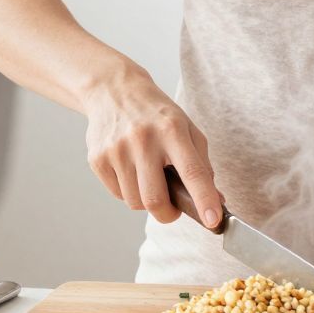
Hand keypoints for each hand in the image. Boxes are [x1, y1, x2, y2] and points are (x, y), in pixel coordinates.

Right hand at [81, 68, 222, 227]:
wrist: (114, 91)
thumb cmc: (156, 115)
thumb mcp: (186, 128)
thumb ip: (202, 164)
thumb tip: (216, 201)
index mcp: (172, 130)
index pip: (192, 172)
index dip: (204, 199)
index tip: (213, 220)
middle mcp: (143, 140)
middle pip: (156, 199)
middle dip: (168, 214)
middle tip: (174, 209)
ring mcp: (117, 150)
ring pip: (135, 202)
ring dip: (147, 201)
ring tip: (149, 179)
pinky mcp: (97, 159)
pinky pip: (118, 195)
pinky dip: (129, 191)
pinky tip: (131, 170)